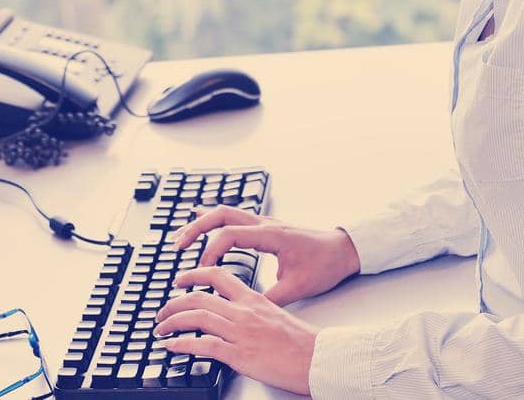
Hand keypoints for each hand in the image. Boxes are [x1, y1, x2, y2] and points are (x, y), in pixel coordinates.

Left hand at [154, 265, 319, 394]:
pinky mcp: (239, 354)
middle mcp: (243, 312)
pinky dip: (182, 344)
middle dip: (174, 303)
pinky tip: (171, 346)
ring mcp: (240, 332)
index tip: (180, 280)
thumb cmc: (301, 341)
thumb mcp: (275, 314)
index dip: (194, 274)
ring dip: (171, 323)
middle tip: (162, 311)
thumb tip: (235, 315)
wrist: (317, 358)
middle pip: (198, 297)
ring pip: (196, 318)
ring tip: (160, 329)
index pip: (217, 275)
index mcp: (252, 299)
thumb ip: (252, 311)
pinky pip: (203, 345)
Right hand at [174, 205, 360, 305]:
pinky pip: (234, 217)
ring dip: (202, 223)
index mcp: (271, 235)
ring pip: (225, 213)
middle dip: (196, 229)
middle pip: (221, 215)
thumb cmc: (325, 265)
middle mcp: (265, 224)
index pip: (230, 234)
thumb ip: (271, 297)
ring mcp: (264, 222)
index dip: (211, 250)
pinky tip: (201, 220)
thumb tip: (246, 311)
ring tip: (182, 238)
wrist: (344, 249)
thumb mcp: (299, 287)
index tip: (202, 269)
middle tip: (178, 246)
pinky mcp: (265, 227)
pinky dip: (214, 220)